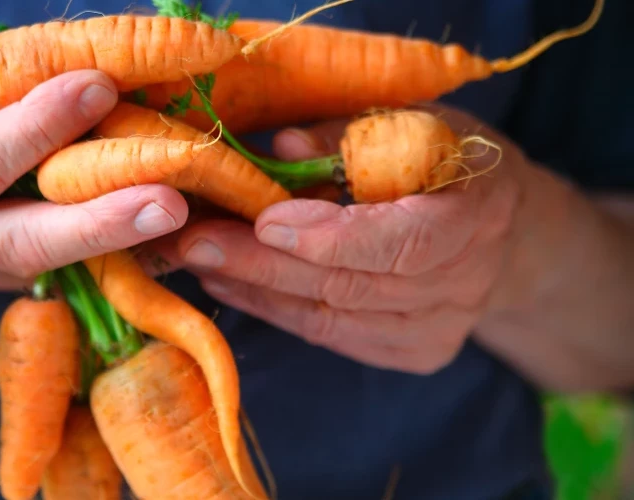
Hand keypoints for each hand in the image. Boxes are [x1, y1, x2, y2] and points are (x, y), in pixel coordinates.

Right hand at [0, 10, 187, 291]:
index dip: (32, 128)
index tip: (96, 84)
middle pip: (23, 242)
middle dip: (96, 221)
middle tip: (168, 199)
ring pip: (59, 265)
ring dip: (124, 243)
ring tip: (187, 218)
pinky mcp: (17, 275)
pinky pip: (78, 270)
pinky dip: (128, 249)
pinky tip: (184, 228)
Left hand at [161, 105, 524, 374]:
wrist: (502, 231)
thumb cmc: (446, 160)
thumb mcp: (411, 124)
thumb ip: (348, 137)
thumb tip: (285, 146)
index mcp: (476, 214)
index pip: (400, 241)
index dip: (329, 236)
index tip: (263, 220)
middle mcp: (464, 283)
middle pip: (350, 285)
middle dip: (263, 264)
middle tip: (195, 241)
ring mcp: (439, 328)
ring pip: (330, 318)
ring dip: (255, 290)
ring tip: (198, 260)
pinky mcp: (412, 352)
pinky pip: (329, 336)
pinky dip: (275, 310)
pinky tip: (231, 284)